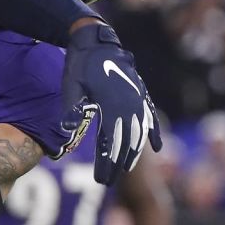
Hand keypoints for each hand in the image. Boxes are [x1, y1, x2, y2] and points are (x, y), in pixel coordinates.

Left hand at [61, 22, 161, 184]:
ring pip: (140, 134)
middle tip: (108, 183)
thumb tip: (67, 131)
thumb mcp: (71, 86)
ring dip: (134, 154)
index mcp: (112, 105)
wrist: (97, 40)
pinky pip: (150, 118)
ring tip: (126, 170)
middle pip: (126, 143)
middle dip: (118, 165)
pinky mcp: (141, 94)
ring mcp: (138, 100)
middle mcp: (129, 105)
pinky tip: (157, 149)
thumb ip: (72, 108)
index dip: (106, 164)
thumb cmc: (80, 64)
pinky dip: (154, 133)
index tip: (99, 182)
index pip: (110, 144)